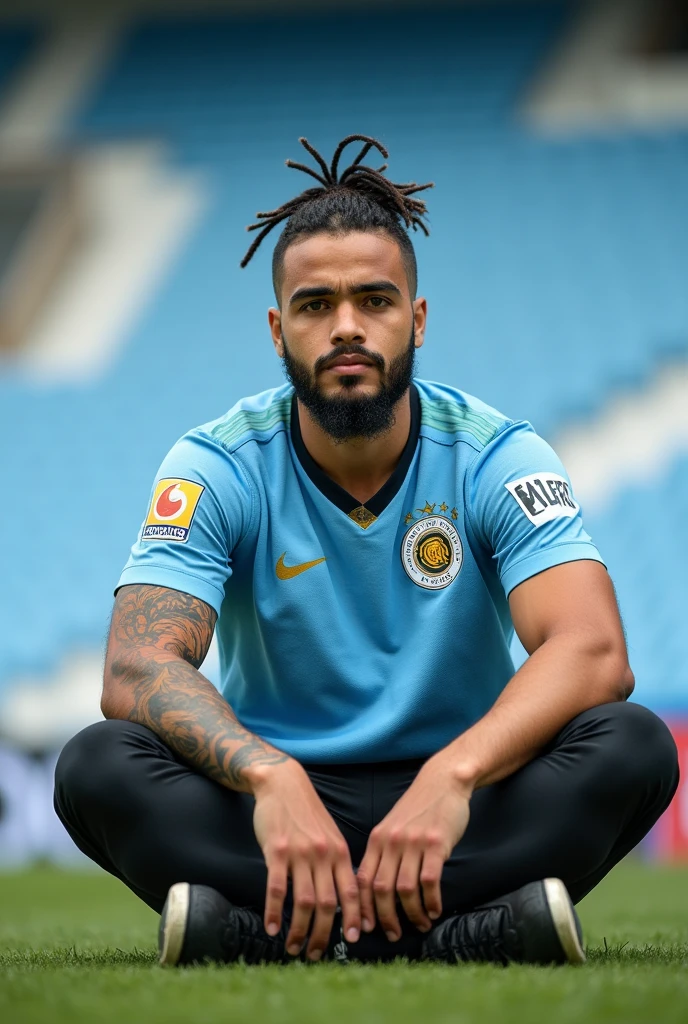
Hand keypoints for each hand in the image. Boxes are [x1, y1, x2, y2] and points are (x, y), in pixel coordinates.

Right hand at [251, 759, 360, 959]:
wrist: (283, 784)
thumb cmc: (306, 814)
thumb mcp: (329, 835)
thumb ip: (336, 864)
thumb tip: (343, 899)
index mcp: (339, 852)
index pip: (352, 892)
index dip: (354, 918)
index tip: (352, 940)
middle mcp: (323, 855)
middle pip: (328, 904)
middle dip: (323, 935)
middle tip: (316, 954)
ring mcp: (300, 853)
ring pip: (304, 902)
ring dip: (299, 930)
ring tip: (293, 948)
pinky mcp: (277, 851)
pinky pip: (277, 889)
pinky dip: (274, 912)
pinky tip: (271, 927)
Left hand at [357, 756, 471, 939]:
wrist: (442, 782)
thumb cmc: (417, 809)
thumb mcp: (391, 827)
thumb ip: (383, 853)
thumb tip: (374, 890)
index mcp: (377, 840)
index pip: (362, 880)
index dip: (362, 907)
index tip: (366, 927)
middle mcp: (392, 842)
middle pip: (382, 890)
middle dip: (386, 918)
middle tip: (394, 935)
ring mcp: (414, 843)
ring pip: (405, 890)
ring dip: (412, 914)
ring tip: (421, 924)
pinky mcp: (436, 844)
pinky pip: (430, 882)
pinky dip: (431, 902)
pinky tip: (435, 910)